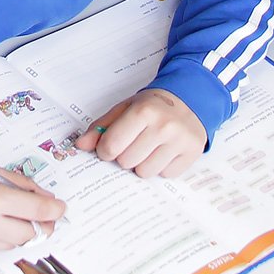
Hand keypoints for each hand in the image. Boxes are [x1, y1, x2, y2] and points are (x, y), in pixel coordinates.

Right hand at [0, 156, 66, 256]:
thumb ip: (19, 184)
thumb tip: (44, 198)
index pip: (37, 210)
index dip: (54, 210)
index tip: (59, 208)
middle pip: (30, 234)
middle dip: (40, 225)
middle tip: (41, 215)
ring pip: (12, 244)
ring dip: (17, 231)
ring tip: (7, 215)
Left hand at [74, 88, 206, 177]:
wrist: (190, 98)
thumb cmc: (153, 105)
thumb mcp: (124, 108)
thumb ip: (101, 127)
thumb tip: (81, 145)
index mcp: (144, 111)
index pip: (111, 146)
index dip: (105, 150)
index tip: (110, 145)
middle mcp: (164, 126)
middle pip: (126, 162)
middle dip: (125, 156)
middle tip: (134, 143)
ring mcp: (180, 141)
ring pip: (145, 172)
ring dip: (142, 164)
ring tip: (149, 147)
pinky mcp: (192, 153)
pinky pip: (165, 175)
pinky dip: (161, 167)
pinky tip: (164, 151)